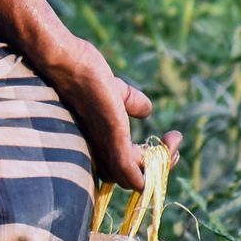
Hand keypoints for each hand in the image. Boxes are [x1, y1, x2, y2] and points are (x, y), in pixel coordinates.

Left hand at [38, 34, 177, 190]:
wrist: (68, 62)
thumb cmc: (85, 76)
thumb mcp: (115, 93)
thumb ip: (130, 103)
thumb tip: (147, 110)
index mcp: (100, 146)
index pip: (128, 168)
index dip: (153, 159)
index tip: (170, 139)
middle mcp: (97, 154)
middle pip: (132, 178)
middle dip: (160, 165)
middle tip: (172, 142)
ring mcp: (102, 148)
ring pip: (133, 178)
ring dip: (160, 163)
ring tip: (171, 140)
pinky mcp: (110, 138)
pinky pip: (128, 170)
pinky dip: (143, 175)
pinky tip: (166, 154)